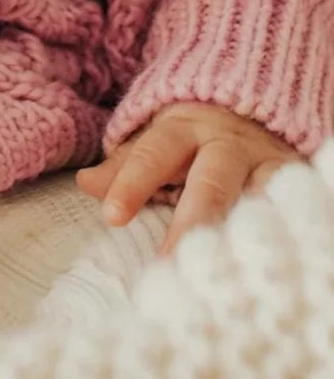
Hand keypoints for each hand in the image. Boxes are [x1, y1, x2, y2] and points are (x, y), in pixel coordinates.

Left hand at [75, 101, 304, 255]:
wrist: (252, 104)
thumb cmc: (193, 137)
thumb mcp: (155, 142)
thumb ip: (125, 166)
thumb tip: (86, 183)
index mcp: (182, 130)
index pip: (152, 155)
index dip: (132, 184)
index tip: (113, 217)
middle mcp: (225, 145)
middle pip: (209, 183)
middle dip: (191, 222)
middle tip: (173, 263)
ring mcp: (263, 164)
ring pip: (256, 198)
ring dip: (240, 234)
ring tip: (225, 273)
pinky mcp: (292, 181)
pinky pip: (289, 207)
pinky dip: (281, 230)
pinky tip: (270, 262)